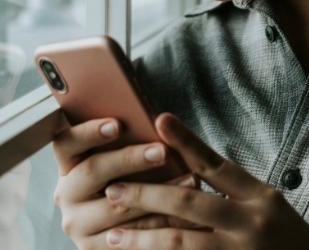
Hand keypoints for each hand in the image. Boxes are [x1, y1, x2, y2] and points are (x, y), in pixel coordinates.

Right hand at [52, 118, 198, 248]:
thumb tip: (160, 120)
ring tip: (191, 179)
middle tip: (162, 151)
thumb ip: (133, 142)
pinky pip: (131, 236)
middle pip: (92, 171)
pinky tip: (188, 213)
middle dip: (129, 159)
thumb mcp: (127, 161)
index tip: (117, 124)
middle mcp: (67, 194)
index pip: (67, 143)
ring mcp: (78, 224)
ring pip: (116, 207)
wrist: (134, 226)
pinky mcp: (94, 248)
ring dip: (157, 193)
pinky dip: (163, 223)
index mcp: (70, 165)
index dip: (89, 132)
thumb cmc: (137, 179)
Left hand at [101, 113, 308, 249]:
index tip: (159, 120)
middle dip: (146, 196)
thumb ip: (234, 191)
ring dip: (142, 238)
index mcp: (261, 195)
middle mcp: (250, 222)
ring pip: (180, 242)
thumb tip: (189, 171)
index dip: (186, 142)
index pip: (217, 164)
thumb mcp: (270, 205)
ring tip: (112, 236)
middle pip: (189, 203)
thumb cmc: (288, 236)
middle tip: (113, 189)